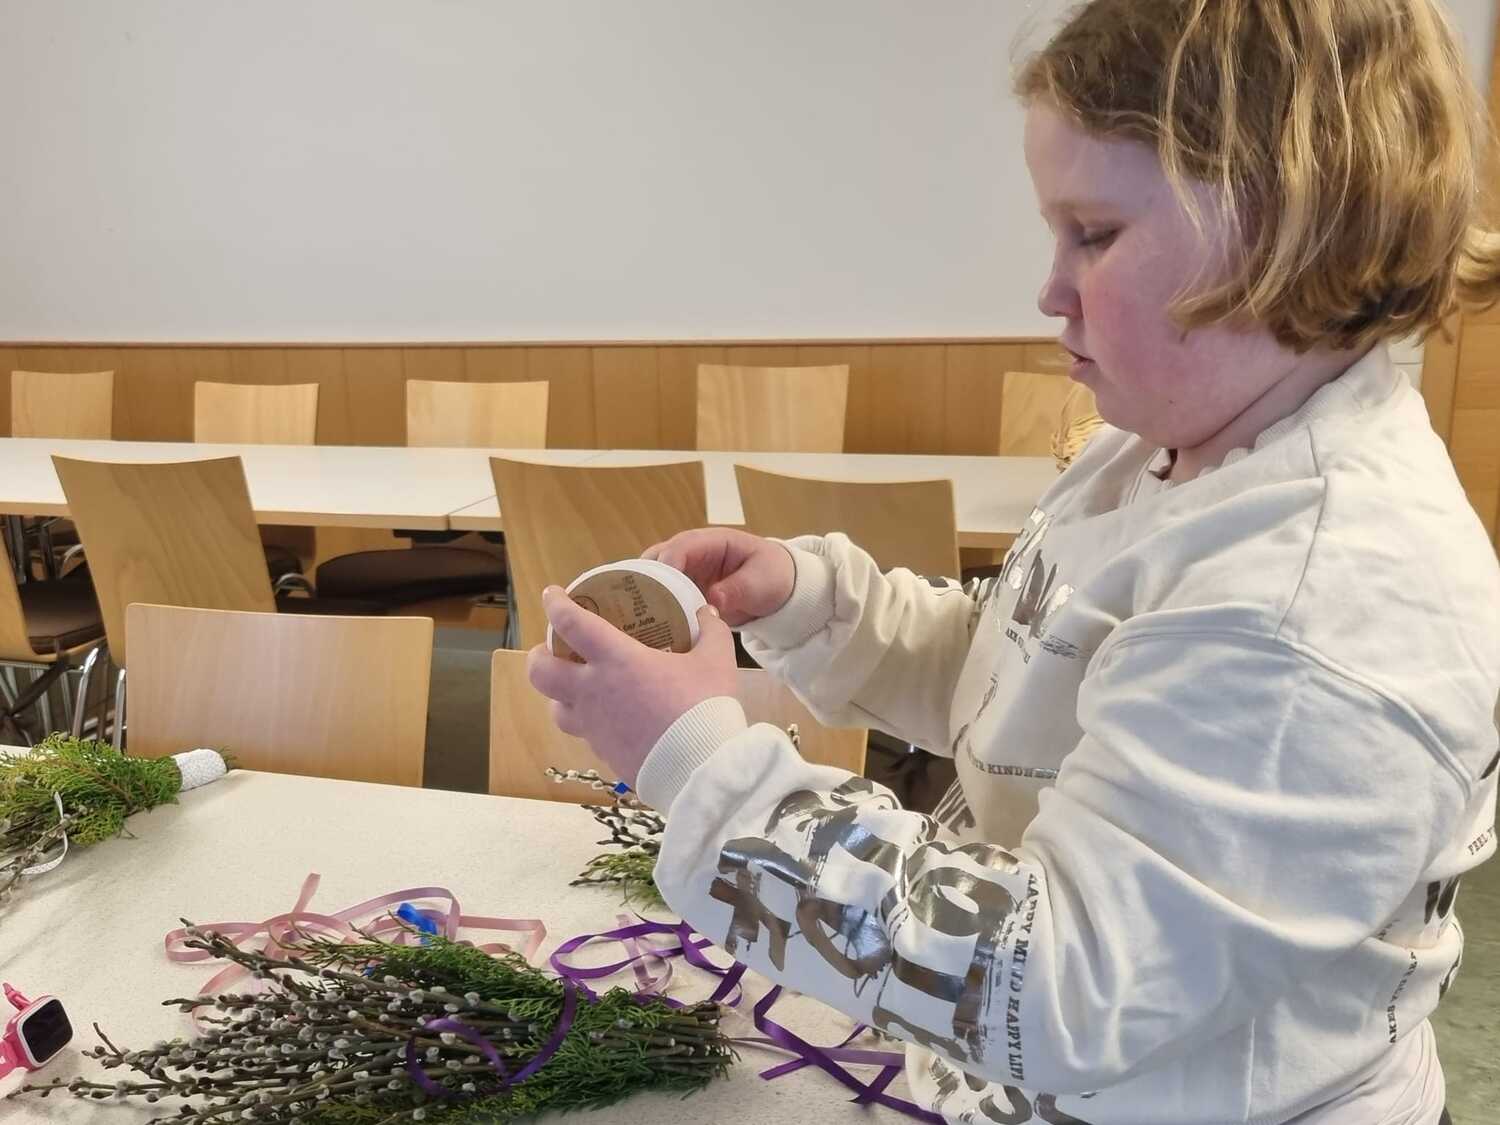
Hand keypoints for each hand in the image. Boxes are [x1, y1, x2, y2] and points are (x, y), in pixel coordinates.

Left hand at [526, 585, 738, 788]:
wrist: (700, 767)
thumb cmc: (703, 707)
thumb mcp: (715, 660)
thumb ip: (711, 630)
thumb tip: (707, 612)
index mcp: (615, 660)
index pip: (572, 624)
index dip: (556, 604)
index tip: (552, 595)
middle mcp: (593, 691)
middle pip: (540, 672)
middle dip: (539, 655)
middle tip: (551, 649)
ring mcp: (594, 726)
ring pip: (555, 708)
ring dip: (557, 695)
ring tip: (574, 688)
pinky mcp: (603, 754)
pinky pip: (584, 734)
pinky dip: (588, 722)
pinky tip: (608, 720)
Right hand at [642, 528, 795, 626]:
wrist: (779, 591)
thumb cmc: (772, 576)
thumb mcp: (761, 582)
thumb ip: (738, 589)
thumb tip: (713, 601)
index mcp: (711, 542)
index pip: (681, 546)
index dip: (667, 563)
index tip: (658, 587)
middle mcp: (691, 554)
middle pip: (658, 560)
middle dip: (645, 579)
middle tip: (635, 606)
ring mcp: (685, 573)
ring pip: (654, 579)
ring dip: (644, 596)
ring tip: (635, 619)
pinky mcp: (683, 593)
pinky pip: (663, 598)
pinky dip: (654, 610)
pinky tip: (646, 628)